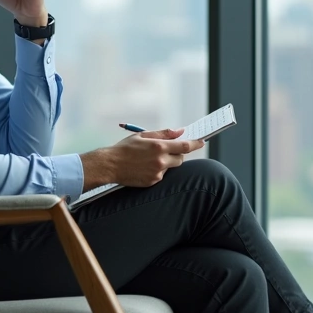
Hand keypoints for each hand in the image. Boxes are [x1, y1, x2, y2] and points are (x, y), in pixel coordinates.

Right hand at [80, 128, 204, 189]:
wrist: (110, 165)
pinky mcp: (153, 182)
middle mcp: (160, 161)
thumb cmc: (125, 148)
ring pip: (170, 167)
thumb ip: (163, 133)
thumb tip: (180, 131)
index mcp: (159, 147)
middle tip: (167, 149)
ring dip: (167, 162)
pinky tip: (144, 167)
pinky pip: (162, 175)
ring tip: (149, 158)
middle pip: (180, 158)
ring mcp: (157, 173)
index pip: (184, 146)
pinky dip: (158, 170)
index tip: (202, 141)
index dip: (195, 144)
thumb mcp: (143, 135)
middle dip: (178, 154)